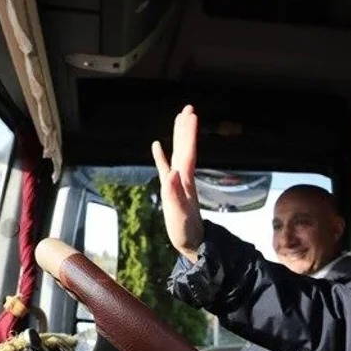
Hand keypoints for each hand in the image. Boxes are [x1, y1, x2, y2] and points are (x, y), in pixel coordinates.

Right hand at [152, 105, 203, 262]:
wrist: (192, 242)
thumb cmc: (186, 230)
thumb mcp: (179, 213)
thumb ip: (175, 193)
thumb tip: (172, 173)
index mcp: (185, 180)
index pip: (188, 151)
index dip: (188, 133)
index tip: (190, 114)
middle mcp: (183, 177)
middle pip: (185, 148)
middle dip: (186, 128)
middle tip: (188, 108)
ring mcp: (177, 182)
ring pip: (178, 153)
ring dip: (178, 136)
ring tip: (178, 119)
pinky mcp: (171, 188)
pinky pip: (165, 166)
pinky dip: (161, 155)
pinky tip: (157, 146)